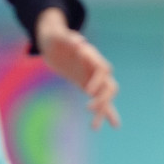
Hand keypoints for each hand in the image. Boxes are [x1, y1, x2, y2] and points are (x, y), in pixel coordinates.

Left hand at [37, 12, 119, 129]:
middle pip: (109, 85)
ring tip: (94, 127)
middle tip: (89, 108)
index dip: (98, 81)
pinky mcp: (89, 87)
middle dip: (102, 98)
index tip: (87, 92)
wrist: (54, 42)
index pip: (103, 70)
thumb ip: (67, 38)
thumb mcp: (57, 36)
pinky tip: (109, 126)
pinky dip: (105, 113)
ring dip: (103, 111)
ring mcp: (94, 79)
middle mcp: (96, 69)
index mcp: (92, 56)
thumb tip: (79, 42)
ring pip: (106, 97)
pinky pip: (100, 101)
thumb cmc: (55, 37)